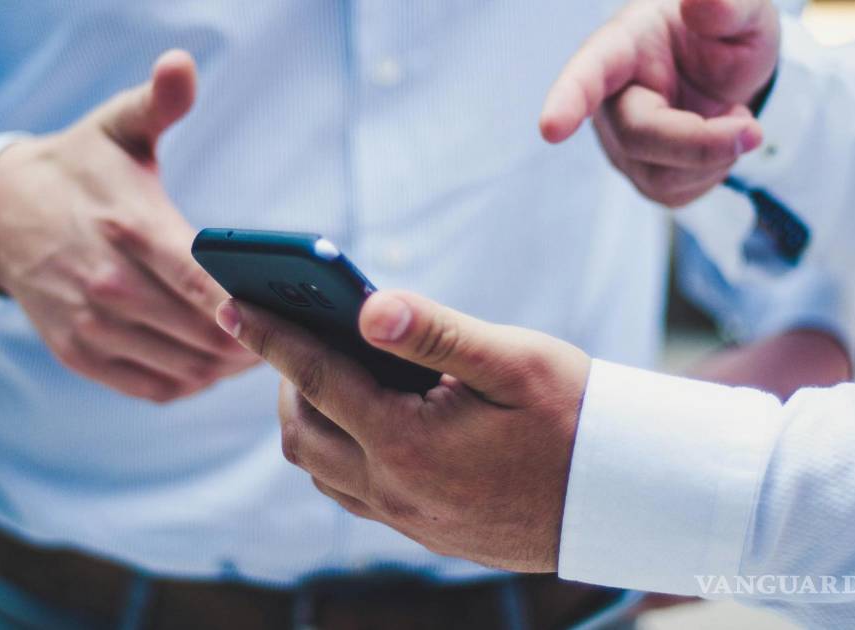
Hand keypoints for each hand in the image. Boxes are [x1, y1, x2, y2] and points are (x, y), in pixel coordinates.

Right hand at [0, 50, 255, 401]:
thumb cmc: (79, 169)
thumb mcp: (117, 126)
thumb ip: (158, 102)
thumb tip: (181, 65)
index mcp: (129, 227)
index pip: (202, 282)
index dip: (248, 307)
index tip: (288, 313)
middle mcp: (108, 283)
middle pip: (202, 333)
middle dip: (254, 340)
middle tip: (291, 334)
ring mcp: (91, 325)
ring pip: (184, 367)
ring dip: (228, 367)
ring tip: (261, 350)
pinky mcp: (79, 353)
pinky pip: (153, 388)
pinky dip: (192, 383)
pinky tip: (213, 366)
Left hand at [216, 290, 590, 571]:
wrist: (624, 497)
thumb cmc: (576, 417)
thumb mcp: (513, 360)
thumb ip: (435, 331)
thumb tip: (367, 306)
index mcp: (408, 443)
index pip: (316, 379)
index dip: (269, 337)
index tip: (230, 304)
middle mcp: (395, 490)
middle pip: (302, 432)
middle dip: (284, 380)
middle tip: (291, 333)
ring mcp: (407, 519)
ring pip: (321, 469)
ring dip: (308, 419)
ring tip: (322, 372)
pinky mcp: (424, 532)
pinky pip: (352, 493)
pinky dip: (337, 451)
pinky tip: (362, 419)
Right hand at [540, 0, 780, 206]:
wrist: (727, 72)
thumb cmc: (724, 35)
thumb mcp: (744, 13)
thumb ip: (728, 5)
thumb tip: (702, 1)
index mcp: (622, 46)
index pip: (588, 73)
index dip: (568, 100)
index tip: (551, 129)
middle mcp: (609, 99)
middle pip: (639, 135)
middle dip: (700, 143)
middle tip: (753, 131)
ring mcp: (620, 143)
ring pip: (659, 174)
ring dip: (714, 157)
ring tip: (734, 117)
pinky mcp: (642, 174)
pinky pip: (675, 193)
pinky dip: (713, 172)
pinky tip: (718, 141)